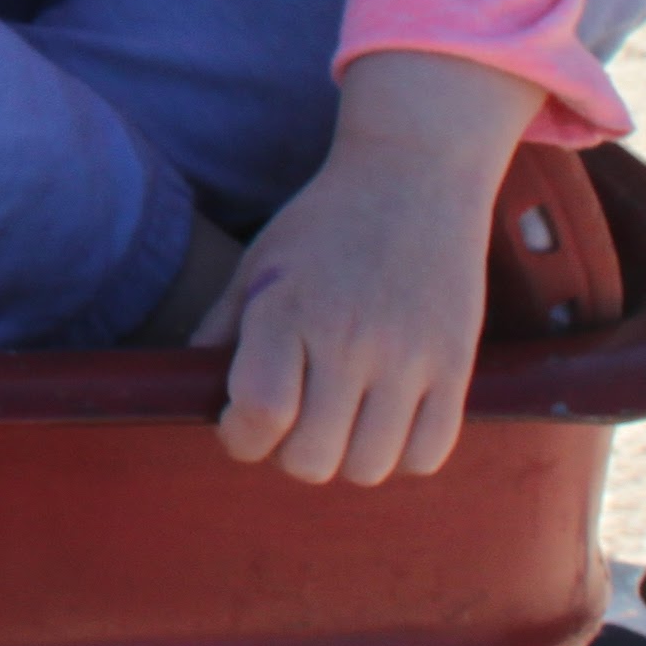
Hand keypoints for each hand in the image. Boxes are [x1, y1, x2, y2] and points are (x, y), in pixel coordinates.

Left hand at [197, 51, 536, 484]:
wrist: (413, 179)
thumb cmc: (323, 224)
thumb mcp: (258, 263)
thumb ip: (222, 327)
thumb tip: (189, 387)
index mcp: (287, 310)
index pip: (259, 413)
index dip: (240, 439)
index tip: (239, 427)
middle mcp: (349, 339)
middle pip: (312, 459)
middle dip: (289, 453)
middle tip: (291, 423)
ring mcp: (408, 356)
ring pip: (369, 467)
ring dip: (344, 458)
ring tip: (338, 422)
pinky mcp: (455, 365)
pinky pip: (427, 454)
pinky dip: (401, 455)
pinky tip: (385, 423)